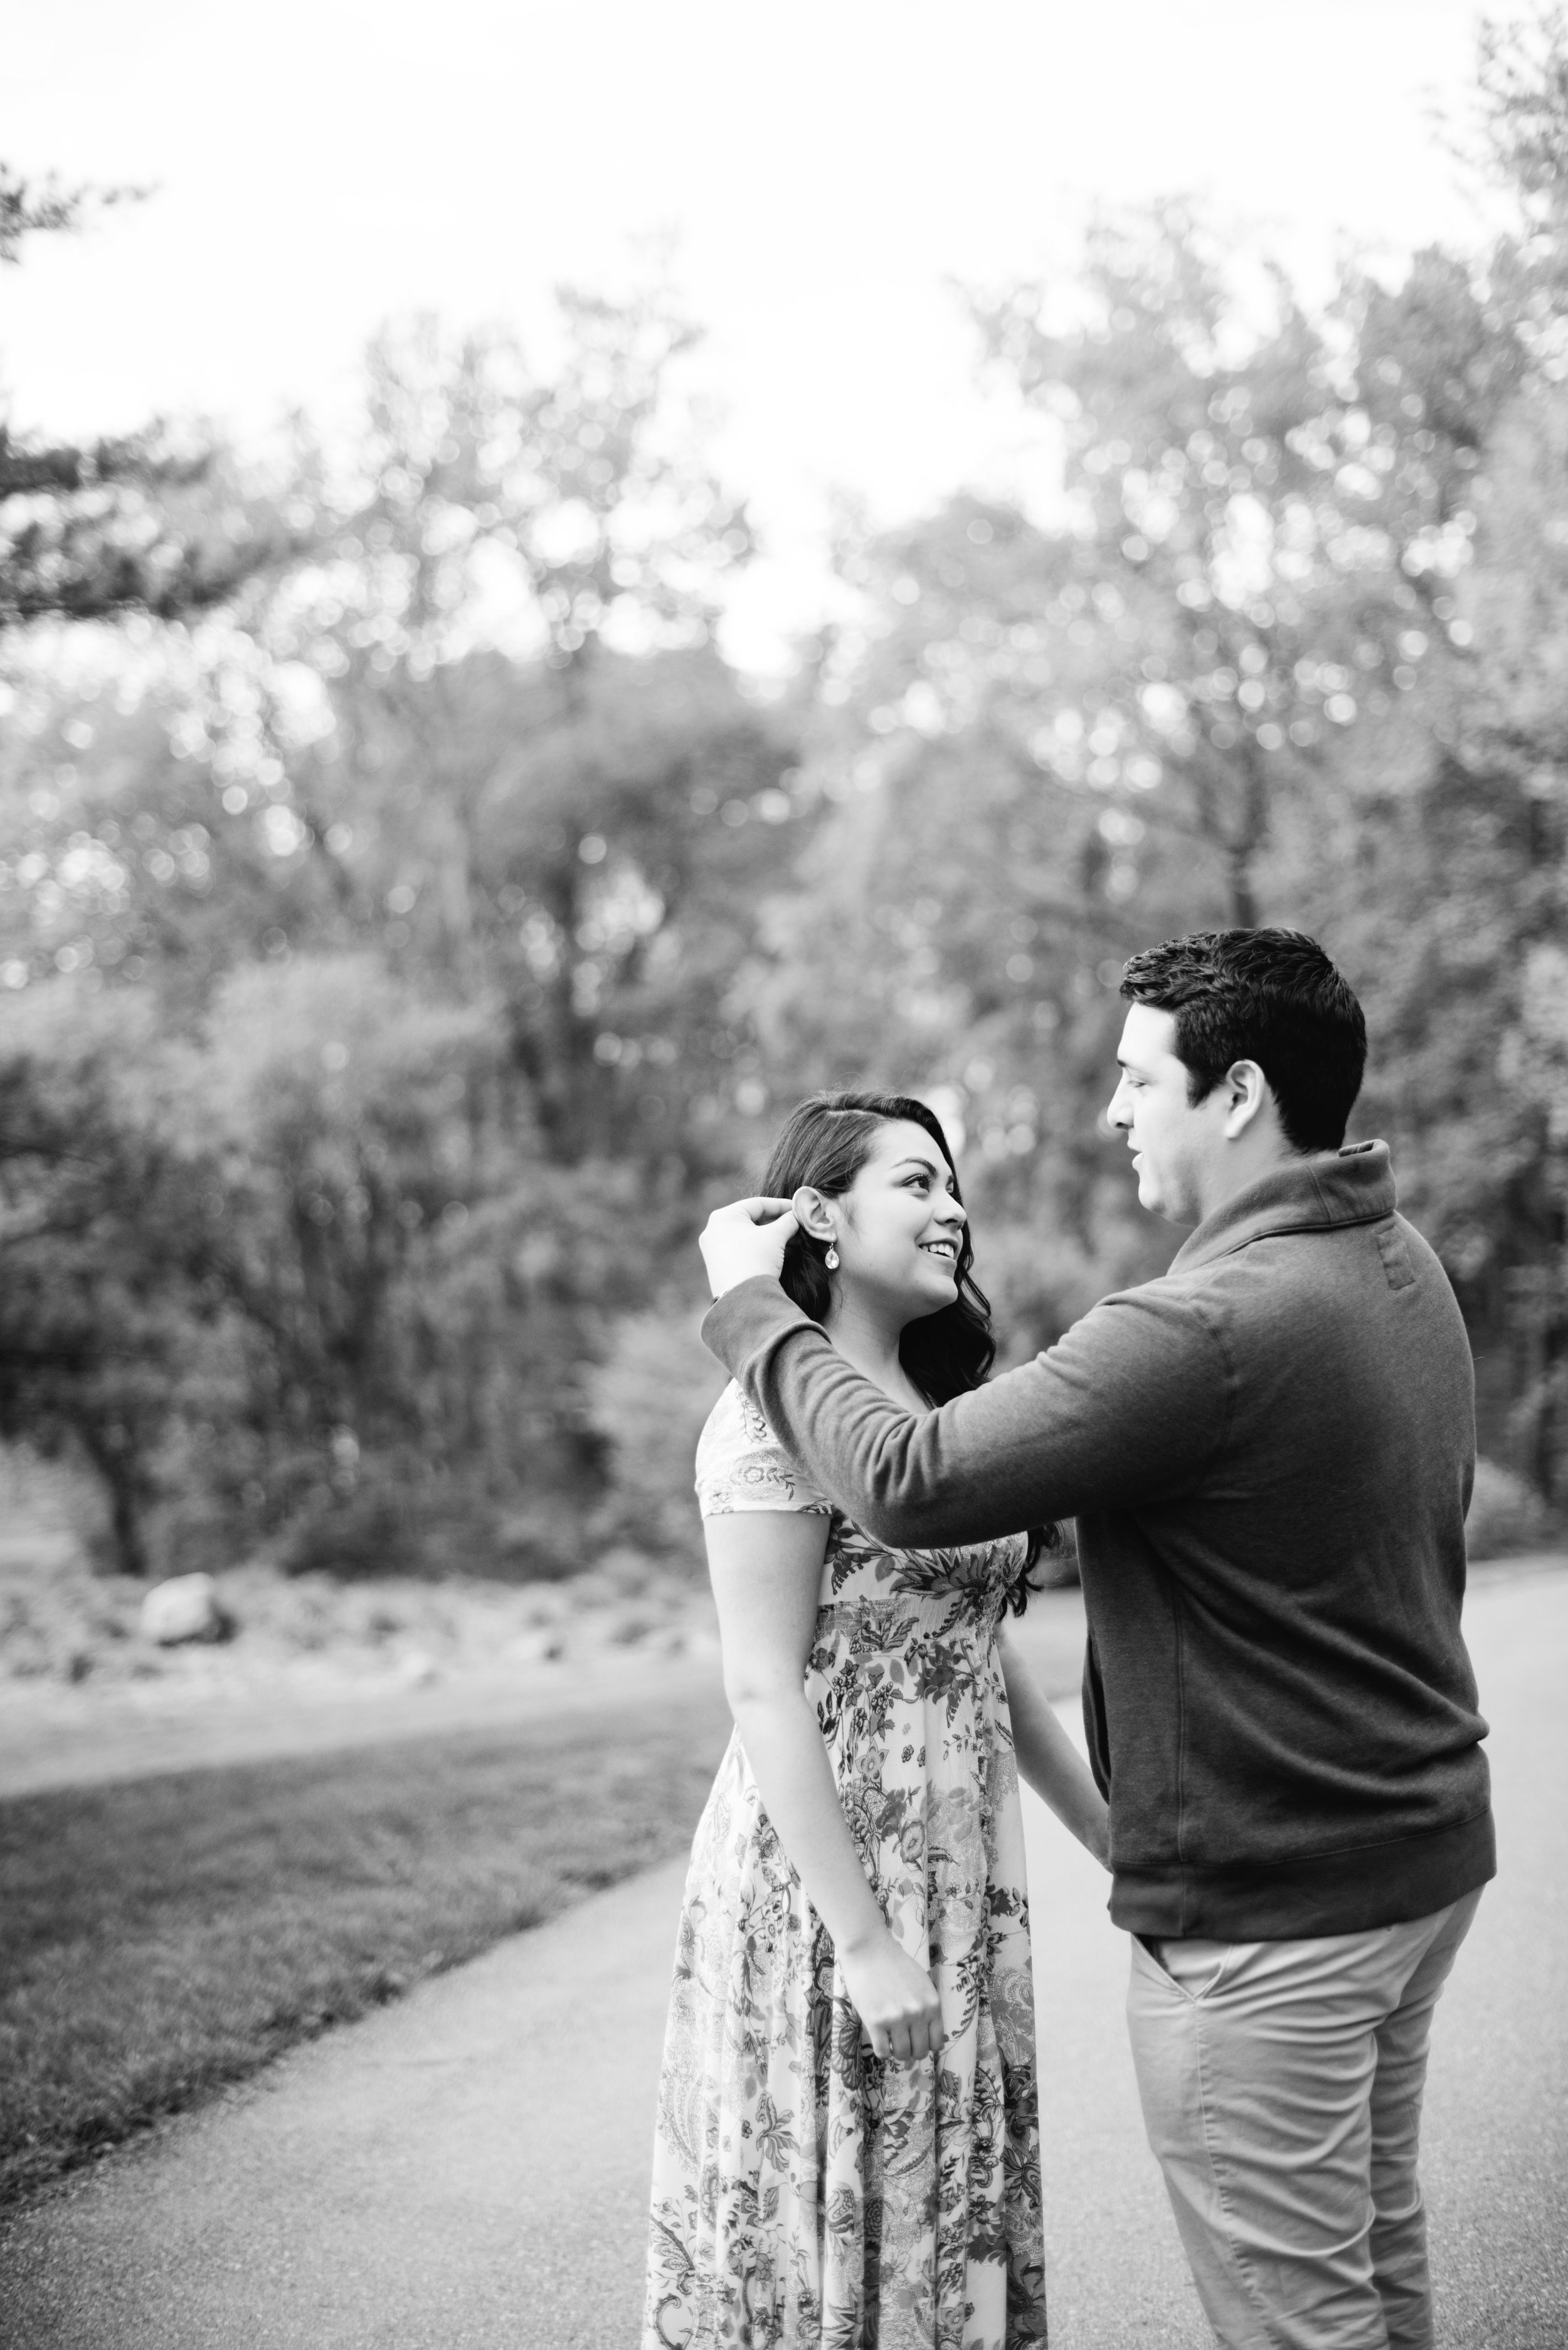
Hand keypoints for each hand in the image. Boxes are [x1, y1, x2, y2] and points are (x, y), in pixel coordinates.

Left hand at [699, 1196, 798, 1299]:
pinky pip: (741, 1249)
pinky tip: (777, 1253)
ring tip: (791, 1240)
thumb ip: (789, 1221)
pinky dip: (760, 1248)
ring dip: (771, 1236)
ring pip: (748, 1236)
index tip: (799, 1210)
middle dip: (777, 1223)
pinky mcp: (718, 1266)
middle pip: (752, 1219)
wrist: (743, 1299)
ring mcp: (713, 1249)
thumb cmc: (757, 1260)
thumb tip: (798, 1217)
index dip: (782, 1205)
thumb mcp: (776, 1236)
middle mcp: (713, 1230)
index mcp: (723, 1216)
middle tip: (797, 1226)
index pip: (758, 1204)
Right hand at [838, 1929, 945, 2064]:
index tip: (917, 2041)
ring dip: (897, 2052)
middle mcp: (917, 2014)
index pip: (937, 2042)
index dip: (927, 2045)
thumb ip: (928, 2006)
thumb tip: (931, 2034)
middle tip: (903, 2042)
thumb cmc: (895, 1964)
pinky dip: (882, 2050)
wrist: (869, 1949)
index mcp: (932, 2004)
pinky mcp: (875, 2022)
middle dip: (912, 2051)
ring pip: (902, 2054)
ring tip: (890, 2040)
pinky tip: (879, 2038)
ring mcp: (896, 2018)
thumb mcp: (922, 1983)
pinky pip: (883, 2052)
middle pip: (920, 2051)